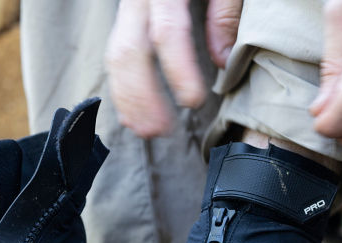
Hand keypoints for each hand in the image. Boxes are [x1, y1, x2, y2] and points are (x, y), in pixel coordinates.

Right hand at [106, 0, 241, 137]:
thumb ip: (226, 10)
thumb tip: (219, 61)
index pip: (166, 30)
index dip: (178, 70)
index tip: (194, 101)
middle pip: (129, 50)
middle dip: (143, 96)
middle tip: (162, 131)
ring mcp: (129, 7)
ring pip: (115, 56)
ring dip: (129, 100)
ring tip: (147, 132)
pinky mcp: (129, 18)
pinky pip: (116, 55)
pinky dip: (123, 89)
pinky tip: (134, 116)